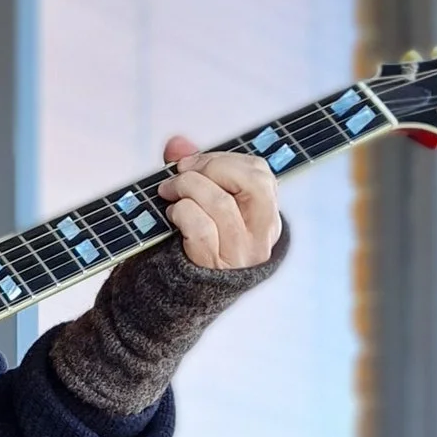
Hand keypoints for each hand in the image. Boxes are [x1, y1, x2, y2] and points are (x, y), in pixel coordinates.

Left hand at [157, 136, 279, 272]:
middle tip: (181, 172)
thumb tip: (177, 144)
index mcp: (267, 215)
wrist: (182, 291)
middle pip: (252, 182)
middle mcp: (262, 235)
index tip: (194, 162)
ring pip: (221, 202)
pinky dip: (181, 211)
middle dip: (210, 167)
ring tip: (169, 192)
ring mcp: (241, 253)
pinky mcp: (216, 265)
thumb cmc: (198, 241)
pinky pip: (200, 227)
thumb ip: (194, 170)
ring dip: (187, 187)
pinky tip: (173, 213)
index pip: (259, 173)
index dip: (223, 159)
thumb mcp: (203, 203)